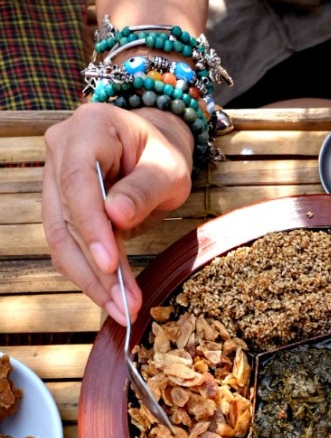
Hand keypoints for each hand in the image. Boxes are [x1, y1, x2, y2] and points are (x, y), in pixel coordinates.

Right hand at [43, 103, 194, 323]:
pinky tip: (112, 296)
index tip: (110, 264)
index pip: (77, 182)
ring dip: (90, 280)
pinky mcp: (59, 206)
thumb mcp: (169, 168)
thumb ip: (144, 189)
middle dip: (94, 268)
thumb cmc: (163, 154)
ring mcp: (53, 179)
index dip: (90, 227)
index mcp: (87, 129)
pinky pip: (67, 245)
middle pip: (64, 218)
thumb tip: (115, 215)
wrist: (153, 147)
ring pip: (60, 239)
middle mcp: (60, 151)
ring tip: (122, 308)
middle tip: (124, 305)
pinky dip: (89, 274)